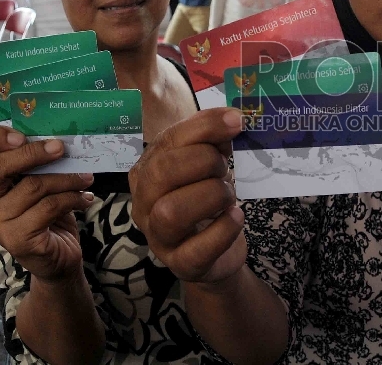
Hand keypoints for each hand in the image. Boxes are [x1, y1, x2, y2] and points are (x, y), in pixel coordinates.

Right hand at [0, 126, 94, 283]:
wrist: (58, 256)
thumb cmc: (49, 214)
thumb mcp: (42, 183)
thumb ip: (40, 163)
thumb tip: (60, 137)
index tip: (22, 135)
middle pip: (0, 166)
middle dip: (35, 153)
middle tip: (62, 148)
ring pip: (34, 186)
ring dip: (67, 179)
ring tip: (86, 179)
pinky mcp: (17, 239)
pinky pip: (49, 207)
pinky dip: (73, 199)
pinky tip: (85, 199)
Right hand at [129, 107, 244, 285]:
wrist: (217, 251)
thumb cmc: (207, 199)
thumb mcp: (209, 163)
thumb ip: (214, 138)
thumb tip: (233, 117)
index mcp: (148, 169)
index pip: (169, 140)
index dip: (205, 128)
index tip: (237, 121)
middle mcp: (144, 202)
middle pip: (162, 173)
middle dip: (204, 162)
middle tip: (224, 168)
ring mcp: (158, 236)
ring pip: (170, 212)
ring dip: (211, 195)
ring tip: (228, 195)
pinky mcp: (180, 263)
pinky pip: (197, 249)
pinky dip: (224, 230)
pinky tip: (236, 217)